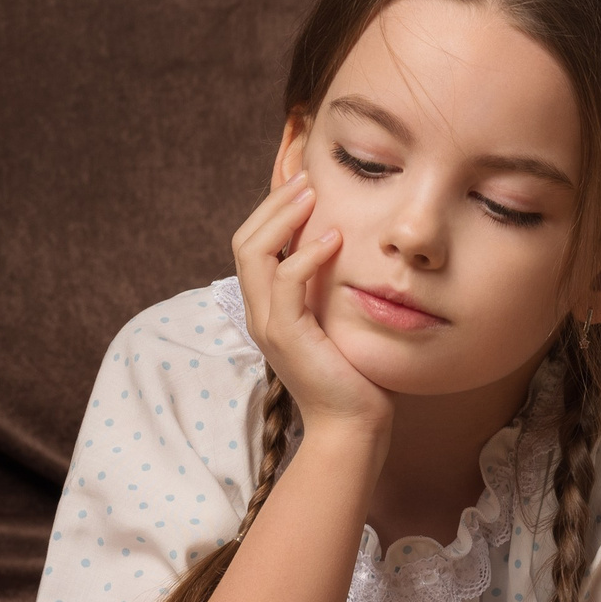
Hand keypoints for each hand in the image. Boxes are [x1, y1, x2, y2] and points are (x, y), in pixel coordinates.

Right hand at [231, 175, 391, 440]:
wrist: (353, 425)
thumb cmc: (355, 372)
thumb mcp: (338, 317)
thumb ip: (331, 285)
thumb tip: (348, 243)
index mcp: (267, 306)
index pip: (254, 243)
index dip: (272, 207)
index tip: (302, 177)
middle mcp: (259, 312)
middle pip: (245, 240)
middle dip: (274, 203)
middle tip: (308, 177)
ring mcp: (268, 325)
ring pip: (254, 253)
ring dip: (284, 217)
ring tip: (314, 193)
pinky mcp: (288, 337)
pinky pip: (285, 283)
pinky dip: (305, 254)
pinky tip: (334, 237)